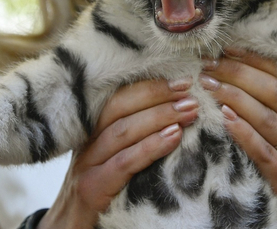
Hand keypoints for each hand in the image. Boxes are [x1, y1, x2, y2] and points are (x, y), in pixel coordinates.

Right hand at [38, 78, 199, 227]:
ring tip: (188, 112)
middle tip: (190, 93)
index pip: (119, 98)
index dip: (150, 87)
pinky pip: (122, 163)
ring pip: (122, 131)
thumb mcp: (116, 163)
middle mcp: (87, 144)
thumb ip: (136, 142)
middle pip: (119, 107)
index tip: (183, 81)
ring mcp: (86, 166)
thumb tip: (178, 122)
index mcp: (93, 133)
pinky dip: (150, 147)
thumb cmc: (101, 196)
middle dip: (157, 96)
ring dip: (159, 117)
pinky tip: (173, 138)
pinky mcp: (91, 189)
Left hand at [201, 49, 276, 228]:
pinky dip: (246, 134)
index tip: (226, 50)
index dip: (254, 61)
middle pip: (274, 93)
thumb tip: (221, 79)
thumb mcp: (273, 137)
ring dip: (238, 98)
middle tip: (209, 68)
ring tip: (210, 87)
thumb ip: (256, 111)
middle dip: (240, 75)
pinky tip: (226, 120)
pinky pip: (266, 153)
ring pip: (270, 119)